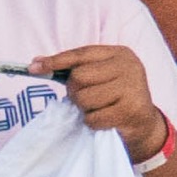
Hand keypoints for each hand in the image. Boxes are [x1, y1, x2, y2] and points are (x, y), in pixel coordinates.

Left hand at [32, 42, 166, 161]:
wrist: (142, 122)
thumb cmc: (113, 97)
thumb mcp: (98, 77)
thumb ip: (72, 69)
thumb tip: (36, 64)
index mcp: (119, 53)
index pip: (81, 54)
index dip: (56, 61)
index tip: (33, 67)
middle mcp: (128, 66)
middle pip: (79, 77)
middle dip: (75, 91)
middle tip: (86, 98)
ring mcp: (132, 87)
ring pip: (84, 98)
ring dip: (85, 109)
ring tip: (98, 108)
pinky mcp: (131, 109)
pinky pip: (93, 118)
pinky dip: (93, 122)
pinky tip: (105, 119)